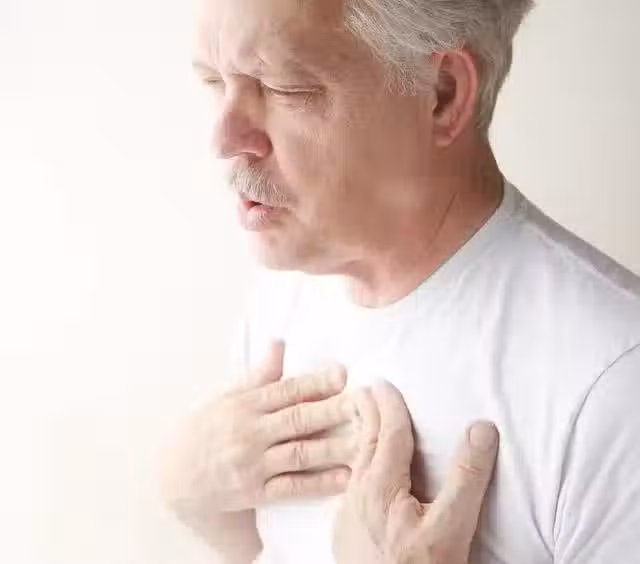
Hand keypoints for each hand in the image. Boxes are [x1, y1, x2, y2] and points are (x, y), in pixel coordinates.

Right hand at [160, 342, 357, 562]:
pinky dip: (319, 483)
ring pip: (300, 453)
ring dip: (334, 447)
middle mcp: (250, 432)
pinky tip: (346, 478)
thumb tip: (280, 343)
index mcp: (245, 405)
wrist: (175, 473)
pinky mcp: (255, 492)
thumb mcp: (228, 396)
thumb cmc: (207, 428)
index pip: (286, 390)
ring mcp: (253, 464)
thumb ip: (259, 374)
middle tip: (364, 404)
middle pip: (298, 419)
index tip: (343, 375)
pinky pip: (292, 488)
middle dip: (333, 410)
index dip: (316, 382)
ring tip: (364, 440)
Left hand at [333, 382, 498, 563]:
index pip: (387, 434)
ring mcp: (348, 515)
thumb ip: (466, 478)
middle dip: (365, 414)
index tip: (382, 383)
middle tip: (362, 391)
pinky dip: (354, 463)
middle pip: (363, 443)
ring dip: (357, 437)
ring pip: (353, 464)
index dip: (387, 406)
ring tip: (358, 421)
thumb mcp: (452, 528)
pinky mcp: (346, 533)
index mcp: (381, 486)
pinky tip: (358, 472)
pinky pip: (349, 484)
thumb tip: (482, 429)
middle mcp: (358, 495)